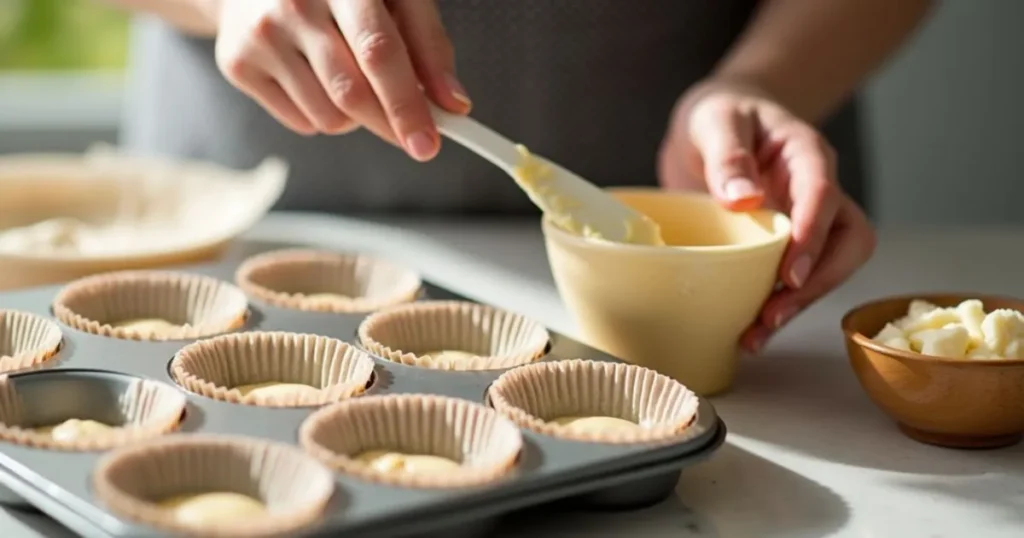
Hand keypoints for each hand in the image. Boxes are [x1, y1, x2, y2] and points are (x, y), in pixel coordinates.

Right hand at [213, 0, 470, 159]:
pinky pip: (302, 123)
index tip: (429, 143)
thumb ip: (428, 45)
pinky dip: (325, 116)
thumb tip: (453, 104)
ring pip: (330, 117)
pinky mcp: (237, 63)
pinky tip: (317, 80)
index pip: (379, 52)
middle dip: (391, 124)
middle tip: (414, 136)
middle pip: (352, 93)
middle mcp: (295, 1)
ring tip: (353, 79)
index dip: (407, 104)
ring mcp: (261, 34)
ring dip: (358, 118)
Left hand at [658, 79, 875, 351]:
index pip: (822, 194)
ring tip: (757, 333)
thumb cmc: (720, 115)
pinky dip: (780, 307)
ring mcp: (810, 220)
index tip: (788, 274)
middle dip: (817, 281)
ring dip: (801, 304)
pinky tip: (751, 331)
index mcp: (805, 154)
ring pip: (832, 267)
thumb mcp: (715, 122)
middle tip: (774, 313)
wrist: (716, 125)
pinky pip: (799, 280)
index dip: (811, 237)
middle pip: (846, 240)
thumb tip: (744, 200)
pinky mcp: (789, 246)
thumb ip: (727, 156)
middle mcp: (819, 190)